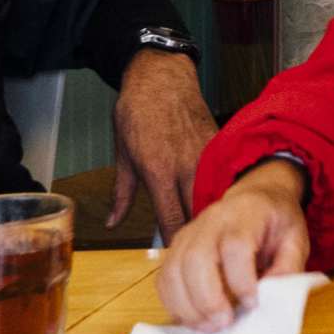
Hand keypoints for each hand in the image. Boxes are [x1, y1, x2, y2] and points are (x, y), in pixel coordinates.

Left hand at [104, 50, 216, 238]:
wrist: (161, 75)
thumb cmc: (137, 111)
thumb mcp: (122, 155)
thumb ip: (121, 194)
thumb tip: (113, 222)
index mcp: (159, 172)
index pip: (172, 220)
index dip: (176, 243)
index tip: (177, 257)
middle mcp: (186, 167)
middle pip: (198, 213)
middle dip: (199, 234)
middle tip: (197, 250)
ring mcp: (205, 155)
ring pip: (213, 195)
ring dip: (211, 213)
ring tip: (211, 230)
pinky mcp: (216, 144)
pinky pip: (219, 174)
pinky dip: (217, 188)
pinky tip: (216, 197)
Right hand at [159, 161, 308, 326]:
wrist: (255, 198)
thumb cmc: (276, 222)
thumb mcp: (296, 239)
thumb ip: (288, 267)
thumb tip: (273, 295)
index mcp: (246, 215)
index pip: (235, 246)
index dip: (241, 280)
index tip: (252, 304)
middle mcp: (211, 222)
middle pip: (196, 258)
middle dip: (207, 298)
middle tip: (224, 323)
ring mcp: (188, 235)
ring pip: (173, 271)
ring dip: (187, 306)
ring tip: (209, 327)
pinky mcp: (175, 250)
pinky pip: (164, 279)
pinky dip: (174, 304)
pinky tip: (194, 319)